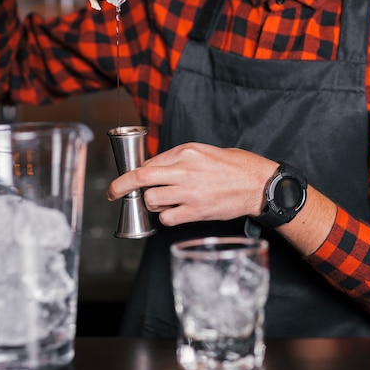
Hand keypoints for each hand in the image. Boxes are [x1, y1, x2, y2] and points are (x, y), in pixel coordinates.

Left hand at [107, 143, 277, 226]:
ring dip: (150, 203)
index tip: (126, 180)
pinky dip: (165, 217)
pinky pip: (166, 217)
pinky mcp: (197, 211)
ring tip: (161, 202)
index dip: (134, 173)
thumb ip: (178, 159)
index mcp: (186, 152)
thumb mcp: (204, 151)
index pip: (148, 162)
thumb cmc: (234, 166)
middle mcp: (185, 170)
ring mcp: (190, 192)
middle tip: (112, 193)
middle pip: (140, 178)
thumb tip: (153, 169)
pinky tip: (173, 212)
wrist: (258, 184)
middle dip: (119, 186)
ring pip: (151, 200)